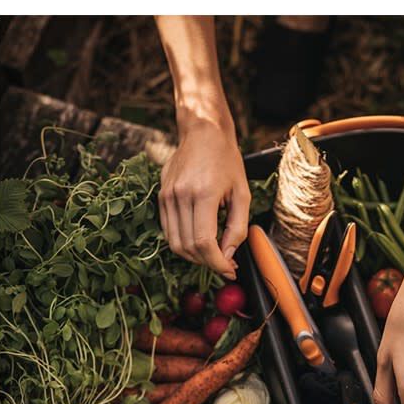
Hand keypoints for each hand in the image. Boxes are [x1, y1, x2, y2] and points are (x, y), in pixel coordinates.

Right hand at [159, 119, 250, 279]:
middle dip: (208, 263)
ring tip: (213, 255)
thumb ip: (238, 227)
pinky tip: (199, 242)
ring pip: (175, 243)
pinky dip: (183, 243)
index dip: (217, 263)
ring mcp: (167, 196)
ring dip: (194, 257)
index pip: (204, 242)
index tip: (229, 270)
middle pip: (188, 247)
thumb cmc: (226, 161)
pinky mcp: (161, 196)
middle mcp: (180, 196)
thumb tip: (229, 255)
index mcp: (203, 194)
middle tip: (225, 264)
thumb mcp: (242, 193)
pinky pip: (169, 231)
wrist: (203, 133)